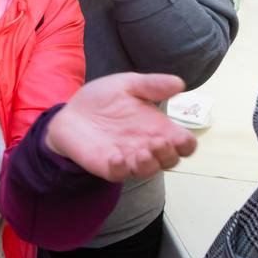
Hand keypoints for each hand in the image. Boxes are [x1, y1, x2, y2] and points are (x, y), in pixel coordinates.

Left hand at [46, 72, 195, 181]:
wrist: (70, 111)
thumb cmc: (103, 99)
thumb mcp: (126, 85)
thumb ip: (151, 85)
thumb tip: (180, 83)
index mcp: (158, 128)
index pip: (184, 144)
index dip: (187, 144)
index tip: (180, 137)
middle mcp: (147, 146)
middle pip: (170, 160)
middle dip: (169, 154)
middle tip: (158, 142)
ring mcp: (128, 158)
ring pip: (148, 170)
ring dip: (149, 164)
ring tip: (143, 152)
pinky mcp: (108, 166)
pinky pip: (119, 174)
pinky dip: (121, 168)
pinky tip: (117, 157)